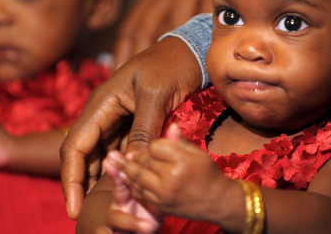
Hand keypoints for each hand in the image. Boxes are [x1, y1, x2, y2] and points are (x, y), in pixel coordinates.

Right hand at [60, 37, 202, 218]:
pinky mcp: (131, 123)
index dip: (70, 178)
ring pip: (100, 155)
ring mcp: (116, 118)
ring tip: (106, 206)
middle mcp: (103, 112)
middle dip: (79, 184)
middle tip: (82, 214)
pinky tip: (125, 188)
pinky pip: (119, 150)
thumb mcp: (157, 96)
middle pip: (81, 154)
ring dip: (99, 180)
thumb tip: (132, 165)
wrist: (188, 50)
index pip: (75, 146)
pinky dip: (120, 170)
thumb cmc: (171, 66)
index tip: (74, 207)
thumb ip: (144, 130)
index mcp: (101, 103)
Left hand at [117, 124, 233, 223]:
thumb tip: (171, 125)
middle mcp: (171, 176)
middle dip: (131, 158)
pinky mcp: (161, 205)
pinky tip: (125, 179)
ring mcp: (164, 192)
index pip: (155, 147)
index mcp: (181, 160)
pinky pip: (141, 193)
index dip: (152, 146)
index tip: (154, 146)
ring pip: (138, 178)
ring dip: (124, 171)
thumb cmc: (208, 173)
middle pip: (143, 162)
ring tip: (112, 164)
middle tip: (115, 153)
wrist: (217, 201)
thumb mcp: (197, 152)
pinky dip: (132, 185)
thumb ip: (180, 141)